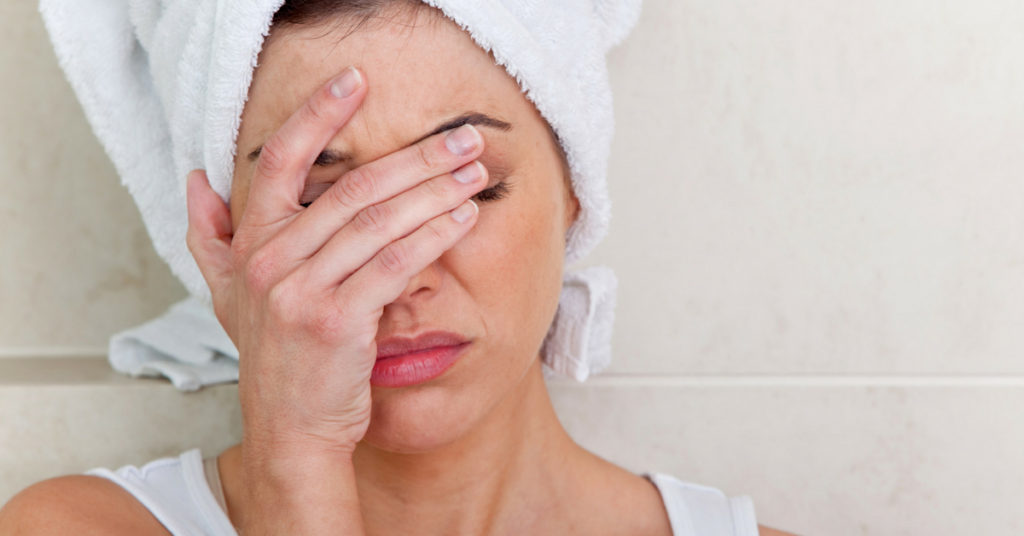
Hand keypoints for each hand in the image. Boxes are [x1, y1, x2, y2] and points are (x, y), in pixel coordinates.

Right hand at [185, 66, 488, 456]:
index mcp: (250, 245)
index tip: (356, 81)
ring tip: (475, 171)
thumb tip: (196, 180)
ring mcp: (300, 291)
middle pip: (350, 188)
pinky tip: (463, 217)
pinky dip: (433, 236)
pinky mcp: (336, 320)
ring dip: (435, 191)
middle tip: (463, 137)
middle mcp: (269, 262)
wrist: (291, 430)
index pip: (280, 161)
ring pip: (378, 221)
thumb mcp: (230, 298)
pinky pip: (393, 263)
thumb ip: (211, 237)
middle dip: (416, 157)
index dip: (317, 114)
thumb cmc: (277, 359)